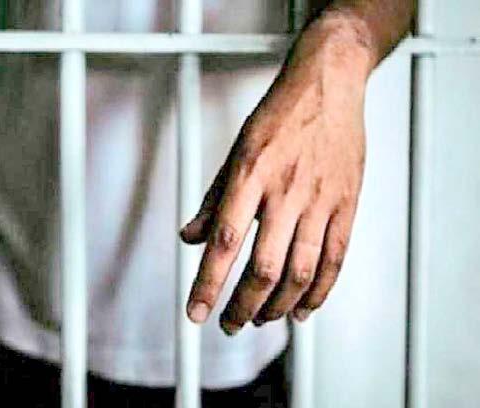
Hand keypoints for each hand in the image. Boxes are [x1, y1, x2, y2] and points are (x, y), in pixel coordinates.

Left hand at [180, 17, 372, 334]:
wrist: (328, 86)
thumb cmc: (278, 117)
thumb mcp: (236, 152)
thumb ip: (213, 201)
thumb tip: (190, 238)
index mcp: (251, 175)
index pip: (225, 242)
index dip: (209, 283)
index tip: (196, 312)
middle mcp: (285, 191)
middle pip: (265, 267)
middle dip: (244, 306)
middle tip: (230, 324)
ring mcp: (320, 199)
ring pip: (302, 270)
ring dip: (279, 305)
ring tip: (261, 319)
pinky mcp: (346, 204)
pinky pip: (335, 258)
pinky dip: (319, 291)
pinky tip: (303, 308)